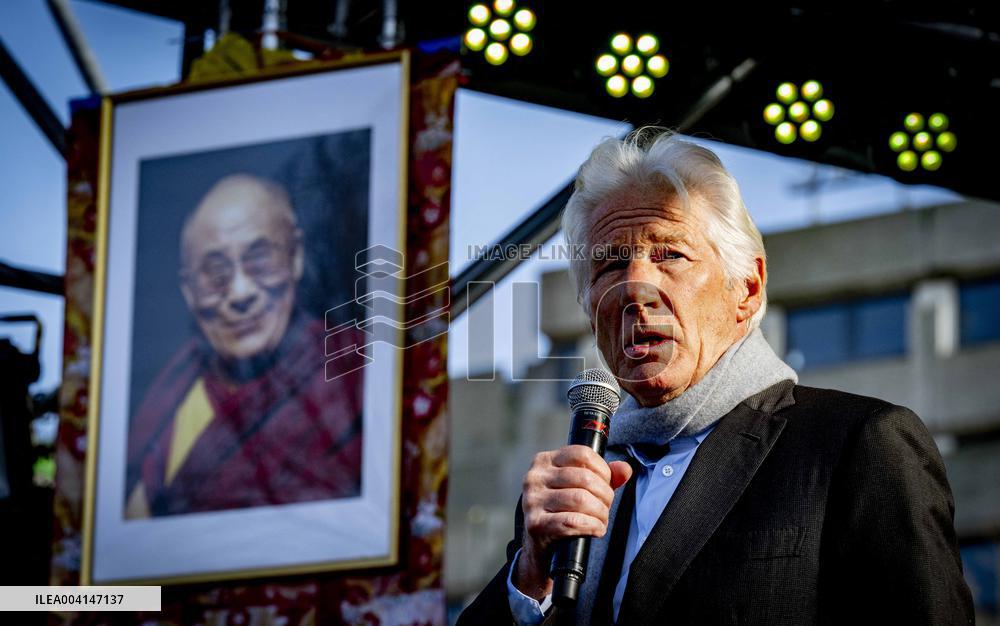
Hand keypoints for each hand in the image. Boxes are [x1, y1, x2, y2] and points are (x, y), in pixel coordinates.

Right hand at [513, 445, 632, 600]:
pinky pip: (573, 521)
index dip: (602, 470)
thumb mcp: (580, 488)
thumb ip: (604, 476)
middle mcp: (534, 477)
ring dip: (600, 513)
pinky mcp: (535, 524)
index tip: (607, 484)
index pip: (581, 454)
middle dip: (605, 495)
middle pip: (584, 477)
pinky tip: (596, 529)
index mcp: (544, 461)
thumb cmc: (562, 511)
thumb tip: (624, 469)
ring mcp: (532, 501)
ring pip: (581, 499)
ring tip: (601, 520)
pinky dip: (592, 526)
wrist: (540, 546)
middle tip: (606, 507)